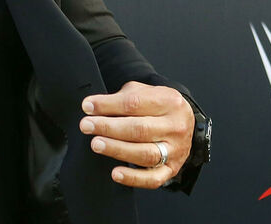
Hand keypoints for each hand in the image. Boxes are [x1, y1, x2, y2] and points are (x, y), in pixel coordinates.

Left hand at [80, 81, 194, 189]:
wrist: (184, 122)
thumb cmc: (157, 105)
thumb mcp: (143, 92)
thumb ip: (120, 98)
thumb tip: (92, 107)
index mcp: (169, 101)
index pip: (134, 103)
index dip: (108, 105)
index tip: (88, 107)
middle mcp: (175, 126)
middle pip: (139, 129)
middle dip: (108, 128)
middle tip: (87, 126)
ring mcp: (175, 150)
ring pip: (145, 153)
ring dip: (117, 150)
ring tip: (96, 144)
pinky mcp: (172, 169)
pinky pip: (153, 178)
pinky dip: (134, 178)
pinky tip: (116, 173)